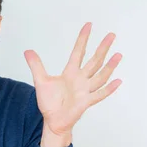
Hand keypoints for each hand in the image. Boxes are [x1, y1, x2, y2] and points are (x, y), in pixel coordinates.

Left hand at [24, 22, 121, 145]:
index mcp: (70, 73)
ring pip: (100, 76)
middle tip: (111, 35)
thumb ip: (36, 65)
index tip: (89, 25)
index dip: (83, 39)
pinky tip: (117, 81)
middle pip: (94, 61)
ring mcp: (85, 90)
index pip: (78, 52)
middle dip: (102, 48)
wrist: (52, 120)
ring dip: (109, 66)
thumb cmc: (49, 102)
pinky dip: (108, 89)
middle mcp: (80, 79)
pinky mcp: (85, 102)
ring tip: (118, 55)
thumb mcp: (40, 81)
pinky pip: (99, 94)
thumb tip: (27, 51)